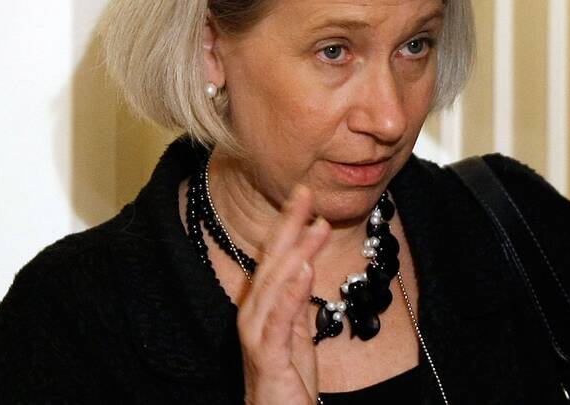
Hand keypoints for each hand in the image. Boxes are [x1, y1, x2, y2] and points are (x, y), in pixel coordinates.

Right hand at [238, 186, 331, 404]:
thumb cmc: (286, 377)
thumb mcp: (296, 329)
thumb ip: (296, 296)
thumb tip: (305, 261)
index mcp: (261, 305)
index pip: (273, 256)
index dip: (287, 223)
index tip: (303, 192)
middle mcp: (253, 314)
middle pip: (271, 262)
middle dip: (289, 226)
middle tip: (306, 194)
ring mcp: (256, 335)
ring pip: (275, 285)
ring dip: (297, 252)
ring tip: (316, 225)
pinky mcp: (268, 357)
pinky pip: (280, 320)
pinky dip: (292, 293)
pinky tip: (305, 271)